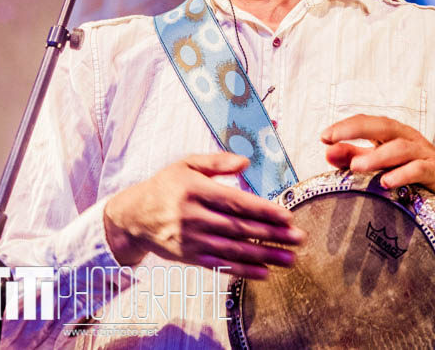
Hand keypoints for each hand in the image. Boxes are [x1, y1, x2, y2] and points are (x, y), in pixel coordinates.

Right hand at [102, 152, 304, 278]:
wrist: (135, 216)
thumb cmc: (165, 186)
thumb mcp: (186, 164)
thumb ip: (216, 162)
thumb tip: (245, 162)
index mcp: (195, 190)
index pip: (236, 202)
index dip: (263, 210)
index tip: (287, 216)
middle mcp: (193, 216)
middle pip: (240, 228)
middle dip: (272, 234)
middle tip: (299, 238)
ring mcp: (192, 239)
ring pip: (234, 249)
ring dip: (265, 255)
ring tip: (290, 259)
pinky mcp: (190, 256)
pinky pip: (221, 265)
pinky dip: (244, 271)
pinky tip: (265, 272)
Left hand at [321, 114, 434, 236]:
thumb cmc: (414, 174)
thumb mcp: (380, 164)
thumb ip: (354, 156)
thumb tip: (327, 151)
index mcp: (392, 134)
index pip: (366, 122)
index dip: (344, 127)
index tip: (324, 137)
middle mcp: (408, 138)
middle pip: (382, 126)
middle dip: (356, 130)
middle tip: (333, 139)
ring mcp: (424, 154)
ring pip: (399, 148)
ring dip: (376, 156)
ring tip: (356, 166)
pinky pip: (419, 170)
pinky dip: (402, 174)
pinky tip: (386, 182)